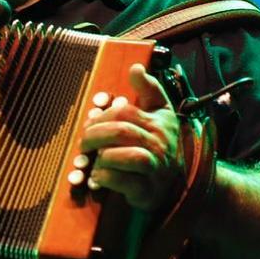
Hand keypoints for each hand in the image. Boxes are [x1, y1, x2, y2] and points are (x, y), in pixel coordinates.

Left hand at [78, 63, 186, 212]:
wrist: (176, 184)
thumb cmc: (160, 144)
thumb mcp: (160, 113)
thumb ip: (148, 89)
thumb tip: (135, 67)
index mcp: (159, 122)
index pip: (125, 111)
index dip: (101, 116)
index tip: (90, 122)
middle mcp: (160, 144)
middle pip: (121, 132)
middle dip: (95, 135)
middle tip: (83, 143)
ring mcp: (155, 168)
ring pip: (125, 156)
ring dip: (102, 157)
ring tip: (95, 160)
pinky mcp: (147, 191)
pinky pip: (122, 181)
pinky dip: (105, 178)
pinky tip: (98, 176)